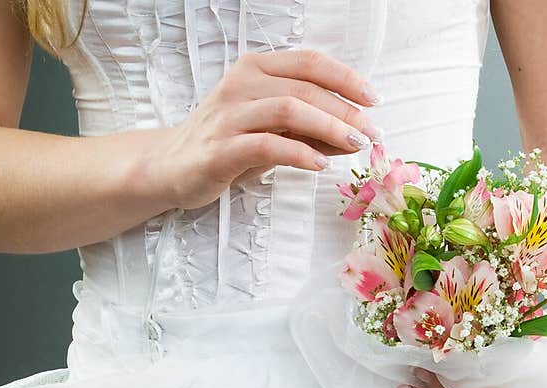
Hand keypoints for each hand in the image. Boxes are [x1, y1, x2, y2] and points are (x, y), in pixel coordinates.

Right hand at [151, 50, 380, 209]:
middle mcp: (242, 84)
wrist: (172, 166)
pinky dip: (299, 153)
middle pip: (304, 88)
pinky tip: (320, 165)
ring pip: (289, 110)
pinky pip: (267, 145)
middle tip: (372, 132)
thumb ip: (308, 129)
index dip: (346, 78)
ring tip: (355, 145)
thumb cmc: (227, 144)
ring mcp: (230, 115)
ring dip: (329, 128)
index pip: (309, 63)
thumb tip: (353, 134)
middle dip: (345, 110)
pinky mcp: (221, 149)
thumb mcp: (271, 130)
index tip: (374, 99)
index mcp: (255, 68)